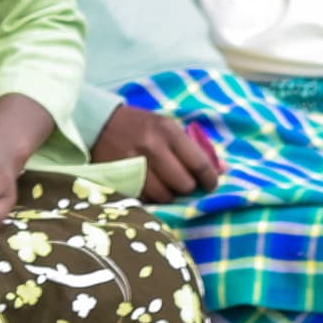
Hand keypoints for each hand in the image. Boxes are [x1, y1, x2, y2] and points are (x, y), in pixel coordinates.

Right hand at [92, 103, 222, 201]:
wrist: (98, 123)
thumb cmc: (140, 126)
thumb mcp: (167, 127)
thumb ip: (194, 149)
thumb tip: (224, 170)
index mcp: (168, 130)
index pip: (199, 163)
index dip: (210, 179)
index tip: (211, 185)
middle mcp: (152, 146)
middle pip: (184, 184)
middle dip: (187, 188)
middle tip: (182, 184)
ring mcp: (134, 164)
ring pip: (164, 196)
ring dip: (168, 195)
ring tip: (164, 186)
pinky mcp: (120, 178)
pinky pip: (145, 199)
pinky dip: (150, 198)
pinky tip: (149, 188)